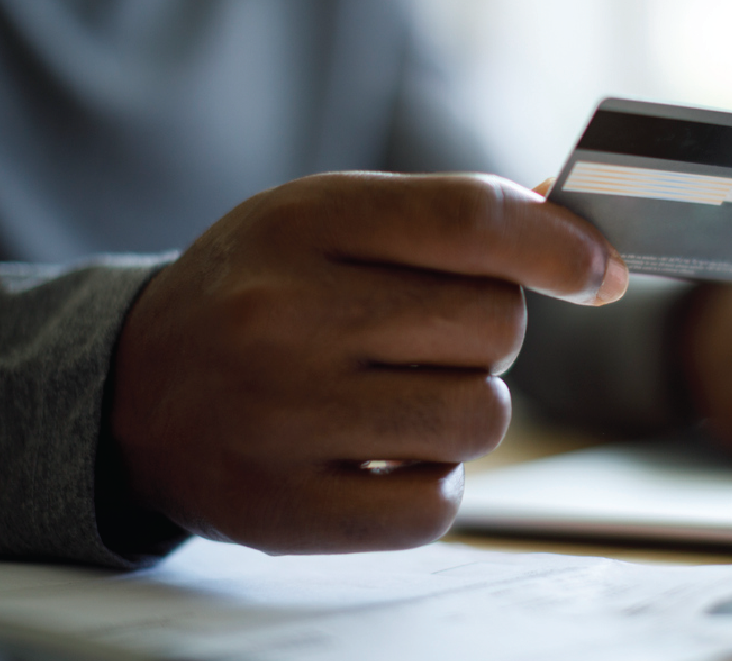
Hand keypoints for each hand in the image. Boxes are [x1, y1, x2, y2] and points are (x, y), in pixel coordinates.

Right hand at [111, 172, 625, 553]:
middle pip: (496, 325)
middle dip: (488, 332)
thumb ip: (452, 221)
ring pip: (480, 418)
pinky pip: (436, 508)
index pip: (471, 221)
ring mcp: (280, 418)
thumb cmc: (262, 293)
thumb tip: (584, 244)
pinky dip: (432, 485)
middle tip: (424, 337)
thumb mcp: (332, 222)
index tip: (597, 270)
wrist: (134, 389)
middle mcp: (285, 316)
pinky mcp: (283, 510)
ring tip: (401, 397)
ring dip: (466, 410)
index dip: (560, 245)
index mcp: (303, 223)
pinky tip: (385, 457)